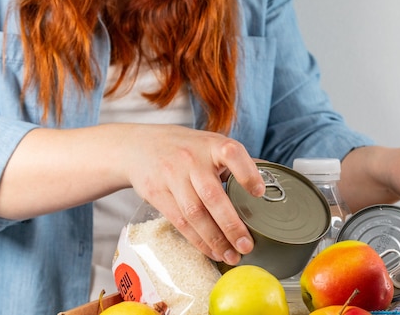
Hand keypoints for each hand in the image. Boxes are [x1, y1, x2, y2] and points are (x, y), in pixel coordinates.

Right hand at [0, 123, 263, 266]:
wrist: (136, 146)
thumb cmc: (183, 148)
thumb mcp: (207, 143)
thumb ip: (231, 162)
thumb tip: (264, 185)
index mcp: (210, 144)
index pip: (232, 153)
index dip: (247, 173)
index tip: (259, 193)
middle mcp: (192, 159)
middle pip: (212, 196)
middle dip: (231, 224)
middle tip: (247, 245)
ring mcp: (172, 176)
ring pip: (195, 214)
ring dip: (215, 239)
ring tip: (232, 255)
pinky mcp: (157, 193)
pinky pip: (180, 222)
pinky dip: (197, 240)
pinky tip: (212, 251)